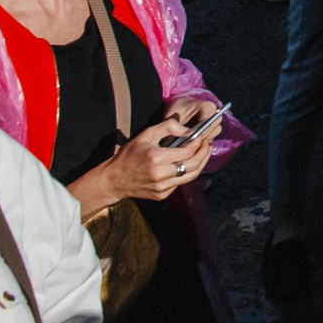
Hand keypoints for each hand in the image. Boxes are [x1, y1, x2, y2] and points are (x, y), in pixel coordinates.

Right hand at [93, 114, 216, 203]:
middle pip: (194, 166)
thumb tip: (189, 131)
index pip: (187, 152)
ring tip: (203, 152)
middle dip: (205, 153)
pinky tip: (189, 163)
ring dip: (200, 164)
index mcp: (156, 158)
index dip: (198, 143)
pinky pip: (181, 183)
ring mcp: (162, 188)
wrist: (114, 180)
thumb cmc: (129, 155)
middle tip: (208, 144)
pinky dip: (188, 172)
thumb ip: (168, 127)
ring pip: (191, 176)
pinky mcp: (162, 195)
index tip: (202, 136)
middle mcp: (160, 175)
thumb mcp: (146, 134)